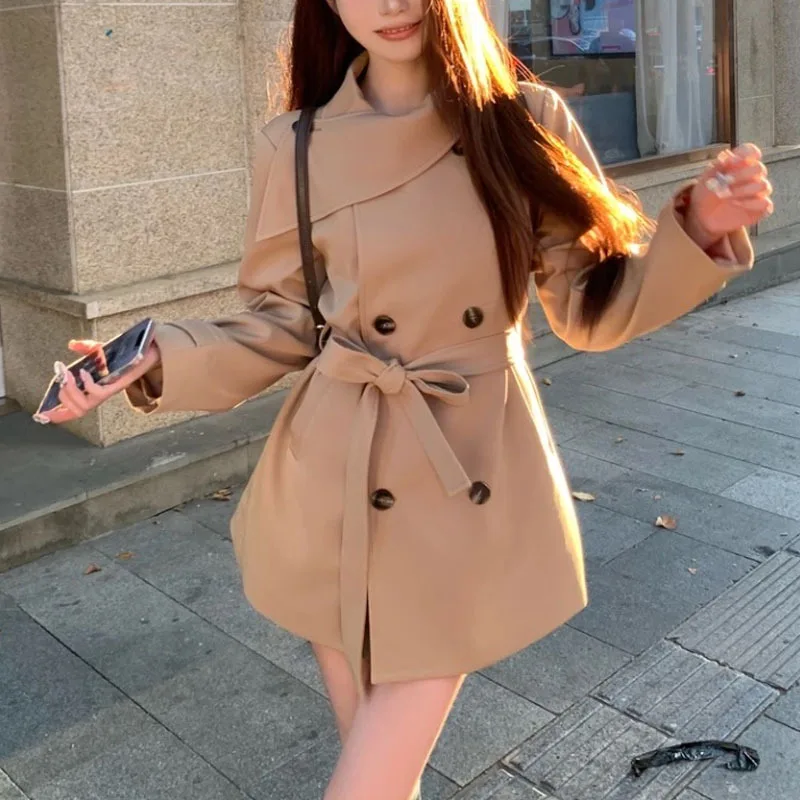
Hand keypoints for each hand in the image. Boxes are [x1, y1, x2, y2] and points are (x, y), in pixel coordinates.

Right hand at [35, 339, 160, 424]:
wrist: (144, 353)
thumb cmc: (122, 357)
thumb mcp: (100, 350)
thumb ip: (86, 347)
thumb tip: (72, 345)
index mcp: (91, 392)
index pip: (73, 409)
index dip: (58, 414)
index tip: (42, 415)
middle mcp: (98, 396)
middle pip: (75, 409)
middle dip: (62, 396)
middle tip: (60, 378)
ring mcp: (106, 393)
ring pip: (83, 406)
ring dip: (71, 391)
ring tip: (69, 376)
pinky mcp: (115, 388)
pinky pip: (97, 394)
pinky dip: (86, 385)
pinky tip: (83, 373)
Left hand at [687, 144, 773, 248]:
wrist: (702, 217)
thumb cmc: (705, 195)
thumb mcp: (706, 180)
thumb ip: (717, 167)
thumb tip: (726, 154)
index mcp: (740, 165)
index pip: (751, 152)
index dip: (745, 154)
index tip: (731, 161)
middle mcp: (752, 177)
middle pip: (759, 168)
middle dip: (741, 174)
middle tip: (725, 181)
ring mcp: (757, 193)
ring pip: (763, 185)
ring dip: (743, 190)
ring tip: (724, 196)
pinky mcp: (759, 209)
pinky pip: (765, 204)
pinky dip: (751, 203)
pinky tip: (735, 204)